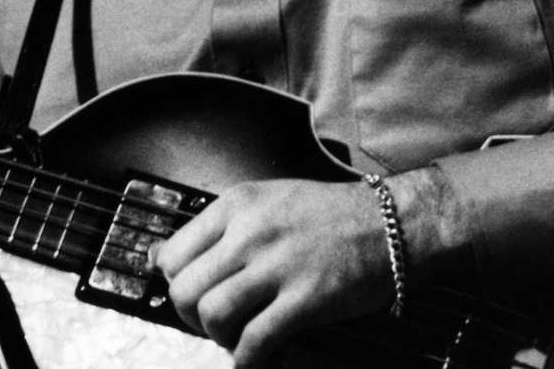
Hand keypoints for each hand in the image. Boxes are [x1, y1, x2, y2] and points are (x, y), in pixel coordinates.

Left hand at [151, 178, 393, 368]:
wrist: (391, 223)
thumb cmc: (330, 215)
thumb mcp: (266, 201)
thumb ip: (220, 228)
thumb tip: (162, 258)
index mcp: (236, 206)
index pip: (172, 253)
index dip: (175, 283)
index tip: (191, 294)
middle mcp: (250, 233)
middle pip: (184, 288)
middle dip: (190, 316)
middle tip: (209, 322)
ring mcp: (278, 266)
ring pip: (212, 314)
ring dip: (217, 336)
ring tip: (234, 337)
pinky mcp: (306, 299)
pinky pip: (257, 339)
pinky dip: (247, 359)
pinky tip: (254, 361)